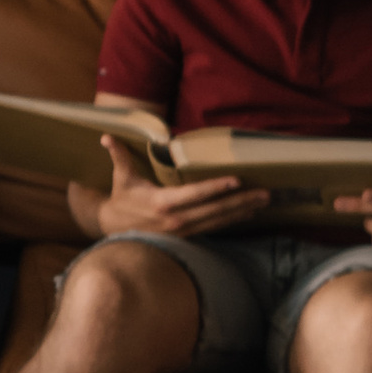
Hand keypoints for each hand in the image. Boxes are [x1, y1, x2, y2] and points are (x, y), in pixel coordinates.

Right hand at [92, 135, 270, 238]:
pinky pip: (214, 227)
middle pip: (214, 210)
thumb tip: (107, 136)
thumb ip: (119, 155)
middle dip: (241, 201)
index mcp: (162, 202)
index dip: (216, 187)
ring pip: (218, 221)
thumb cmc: (122, 199)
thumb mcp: (122, 177)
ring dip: (242, 211)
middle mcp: (176, 219)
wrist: (114, 229)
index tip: (236, 180)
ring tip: (263, 202)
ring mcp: (183, 230)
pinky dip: (232, 220)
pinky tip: (247, 213)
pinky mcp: (187, 236)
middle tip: (265, 193)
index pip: (195, 194)